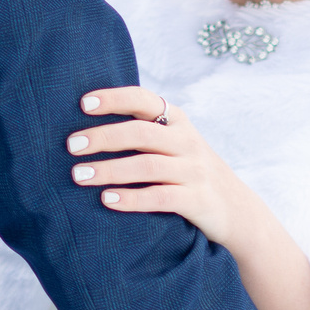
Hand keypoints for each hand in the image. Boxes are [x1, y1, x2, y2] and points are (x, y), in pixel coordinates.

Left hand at [70, 86, 263, 252]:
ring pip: (147, 166)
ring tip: (79, 176)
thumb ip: (143, 131)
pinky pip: (160, 197)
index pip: (143, 100)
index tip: (83, 103)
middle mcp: (187, 142)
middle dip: (103, 137)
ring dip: (109, 170)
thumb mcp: (175, 144)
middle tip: (71, 146)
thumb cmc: (190, 173)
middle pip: (140, 133)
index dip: (114, 98)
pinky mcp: (198, 201)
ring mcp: (194, 171)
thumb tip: (86, 121)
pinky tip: (107, 200)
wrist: (238, 211)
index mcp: (177, 121)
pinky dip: (131, 198)